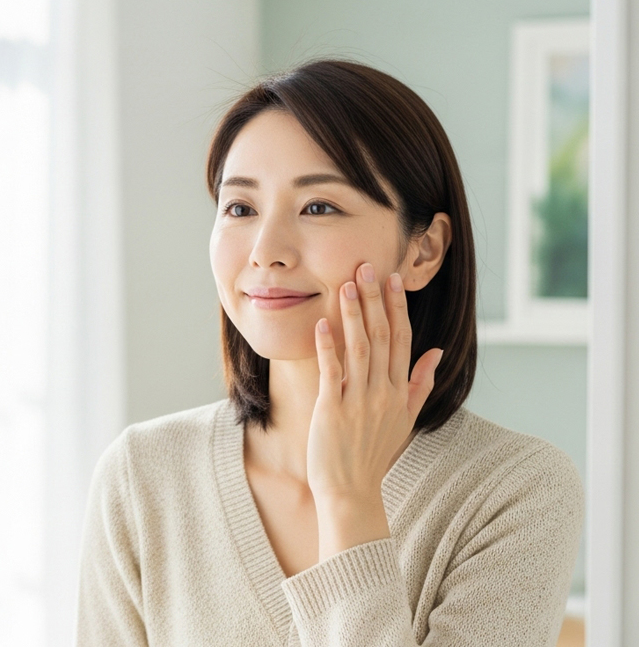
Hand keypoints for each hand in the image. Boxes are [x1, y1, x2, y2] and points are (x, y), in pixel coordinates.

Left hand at [308, 264, 441, 559]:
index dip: (396, 307)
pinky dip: (328, 346)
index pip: (402, 339)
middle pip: (382, 337)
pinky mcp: (334, 410)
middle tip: (366, 267)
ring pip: (360, 348)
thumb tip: (436, 352)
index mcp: (399, 391)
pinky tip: (322, 323)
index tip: (391, 278)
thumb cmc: (374, 454)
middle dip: (374, 300)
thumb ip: (420, 382)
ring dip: (353, 315)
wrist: (352, 491)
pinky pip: (333, 372)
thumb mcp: (405, 418)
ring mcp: (359, 401)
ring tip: (346, 285)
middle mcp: (383, 392)